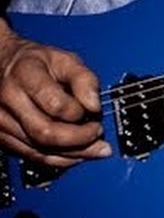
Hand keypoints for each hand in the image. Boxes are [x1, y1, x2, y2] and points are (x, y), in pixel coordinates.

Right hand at [0, 21, 108, 165]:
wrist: (3, 66)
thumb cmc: (36, 62)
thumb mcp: (64, 59)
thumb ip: (84, 79)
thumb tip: (95, 105)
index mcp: (25, 76)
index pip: (54, 104)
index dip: (79, 111)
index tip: (95, 109)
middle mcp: (9, 101)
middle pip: (45, 133)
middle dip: (80, 138)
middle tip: (98, 132)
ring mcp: (2, 122)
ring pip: (40, 150)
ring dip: (74, 153)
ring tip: (96, 147)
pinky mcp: (3, 138)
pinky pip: (34, 156)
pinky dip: (60, 158)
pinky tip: (78, 154)